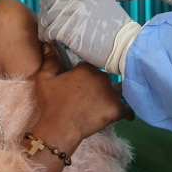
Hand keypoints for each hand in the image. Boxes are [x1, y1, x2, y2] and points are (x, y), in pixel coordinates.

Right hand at [29, 45, 132, 171]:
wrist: (60, 127)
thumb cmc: (52, 103)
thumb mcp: (44, 78)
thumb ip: (50, 60)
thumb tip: (48, 45)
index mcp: (87, 68)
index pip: (92, 66)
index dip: (87, 75)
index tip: (82, 82)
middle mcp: (103, 77)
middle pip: (105, 78)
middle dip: (100, 85)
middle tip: (91, 97)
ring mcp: (112, 93)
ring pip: (118, 91)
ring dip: (114, 96)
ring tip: (108, 103)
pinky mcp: (117, 109)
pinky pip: (127, 109)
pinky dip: (127, 112)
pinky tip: (126, 115)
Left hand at [37, 0, 141, 74]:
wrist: (124, 45)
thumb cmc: (114, 28)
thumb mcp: (101, 2)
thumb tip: (62, 0)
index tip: (49, 6)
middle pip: (49, 1)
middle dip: (45, 14)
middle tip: (47, 24)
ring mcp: (70, 12)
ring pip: (46, 17)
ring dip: (45, 27)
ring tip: (49, 34)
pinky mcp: (66, 29)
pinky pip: (47, 32)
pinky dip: (46, 37)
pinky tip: (52, 41)